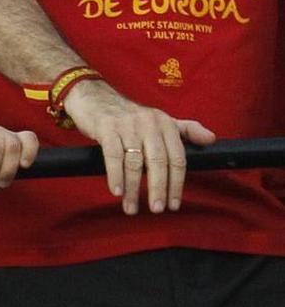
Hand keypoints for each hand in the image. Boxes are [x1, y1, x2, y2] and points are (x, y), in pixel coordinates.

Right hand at [61, 80, 214, 214]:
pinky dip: (115, 176)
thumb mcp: (160, 119)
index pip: (177, 158)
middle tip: (157, 209)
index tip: (173, 204)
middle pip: (158, 162)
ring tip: (132, 208)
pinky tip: (117, 192)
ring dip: (134, 189)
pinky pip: (113, 156)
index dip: (176, 184)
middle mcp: (149, 124)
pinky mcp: (107, 128)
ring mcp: (127, 126)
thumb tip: (211, 139)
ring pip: (134, 162)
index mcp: (166, 124)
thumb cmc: (128, 115)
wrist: (96, 98)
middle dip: (159, 188)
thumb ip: (186, 130)